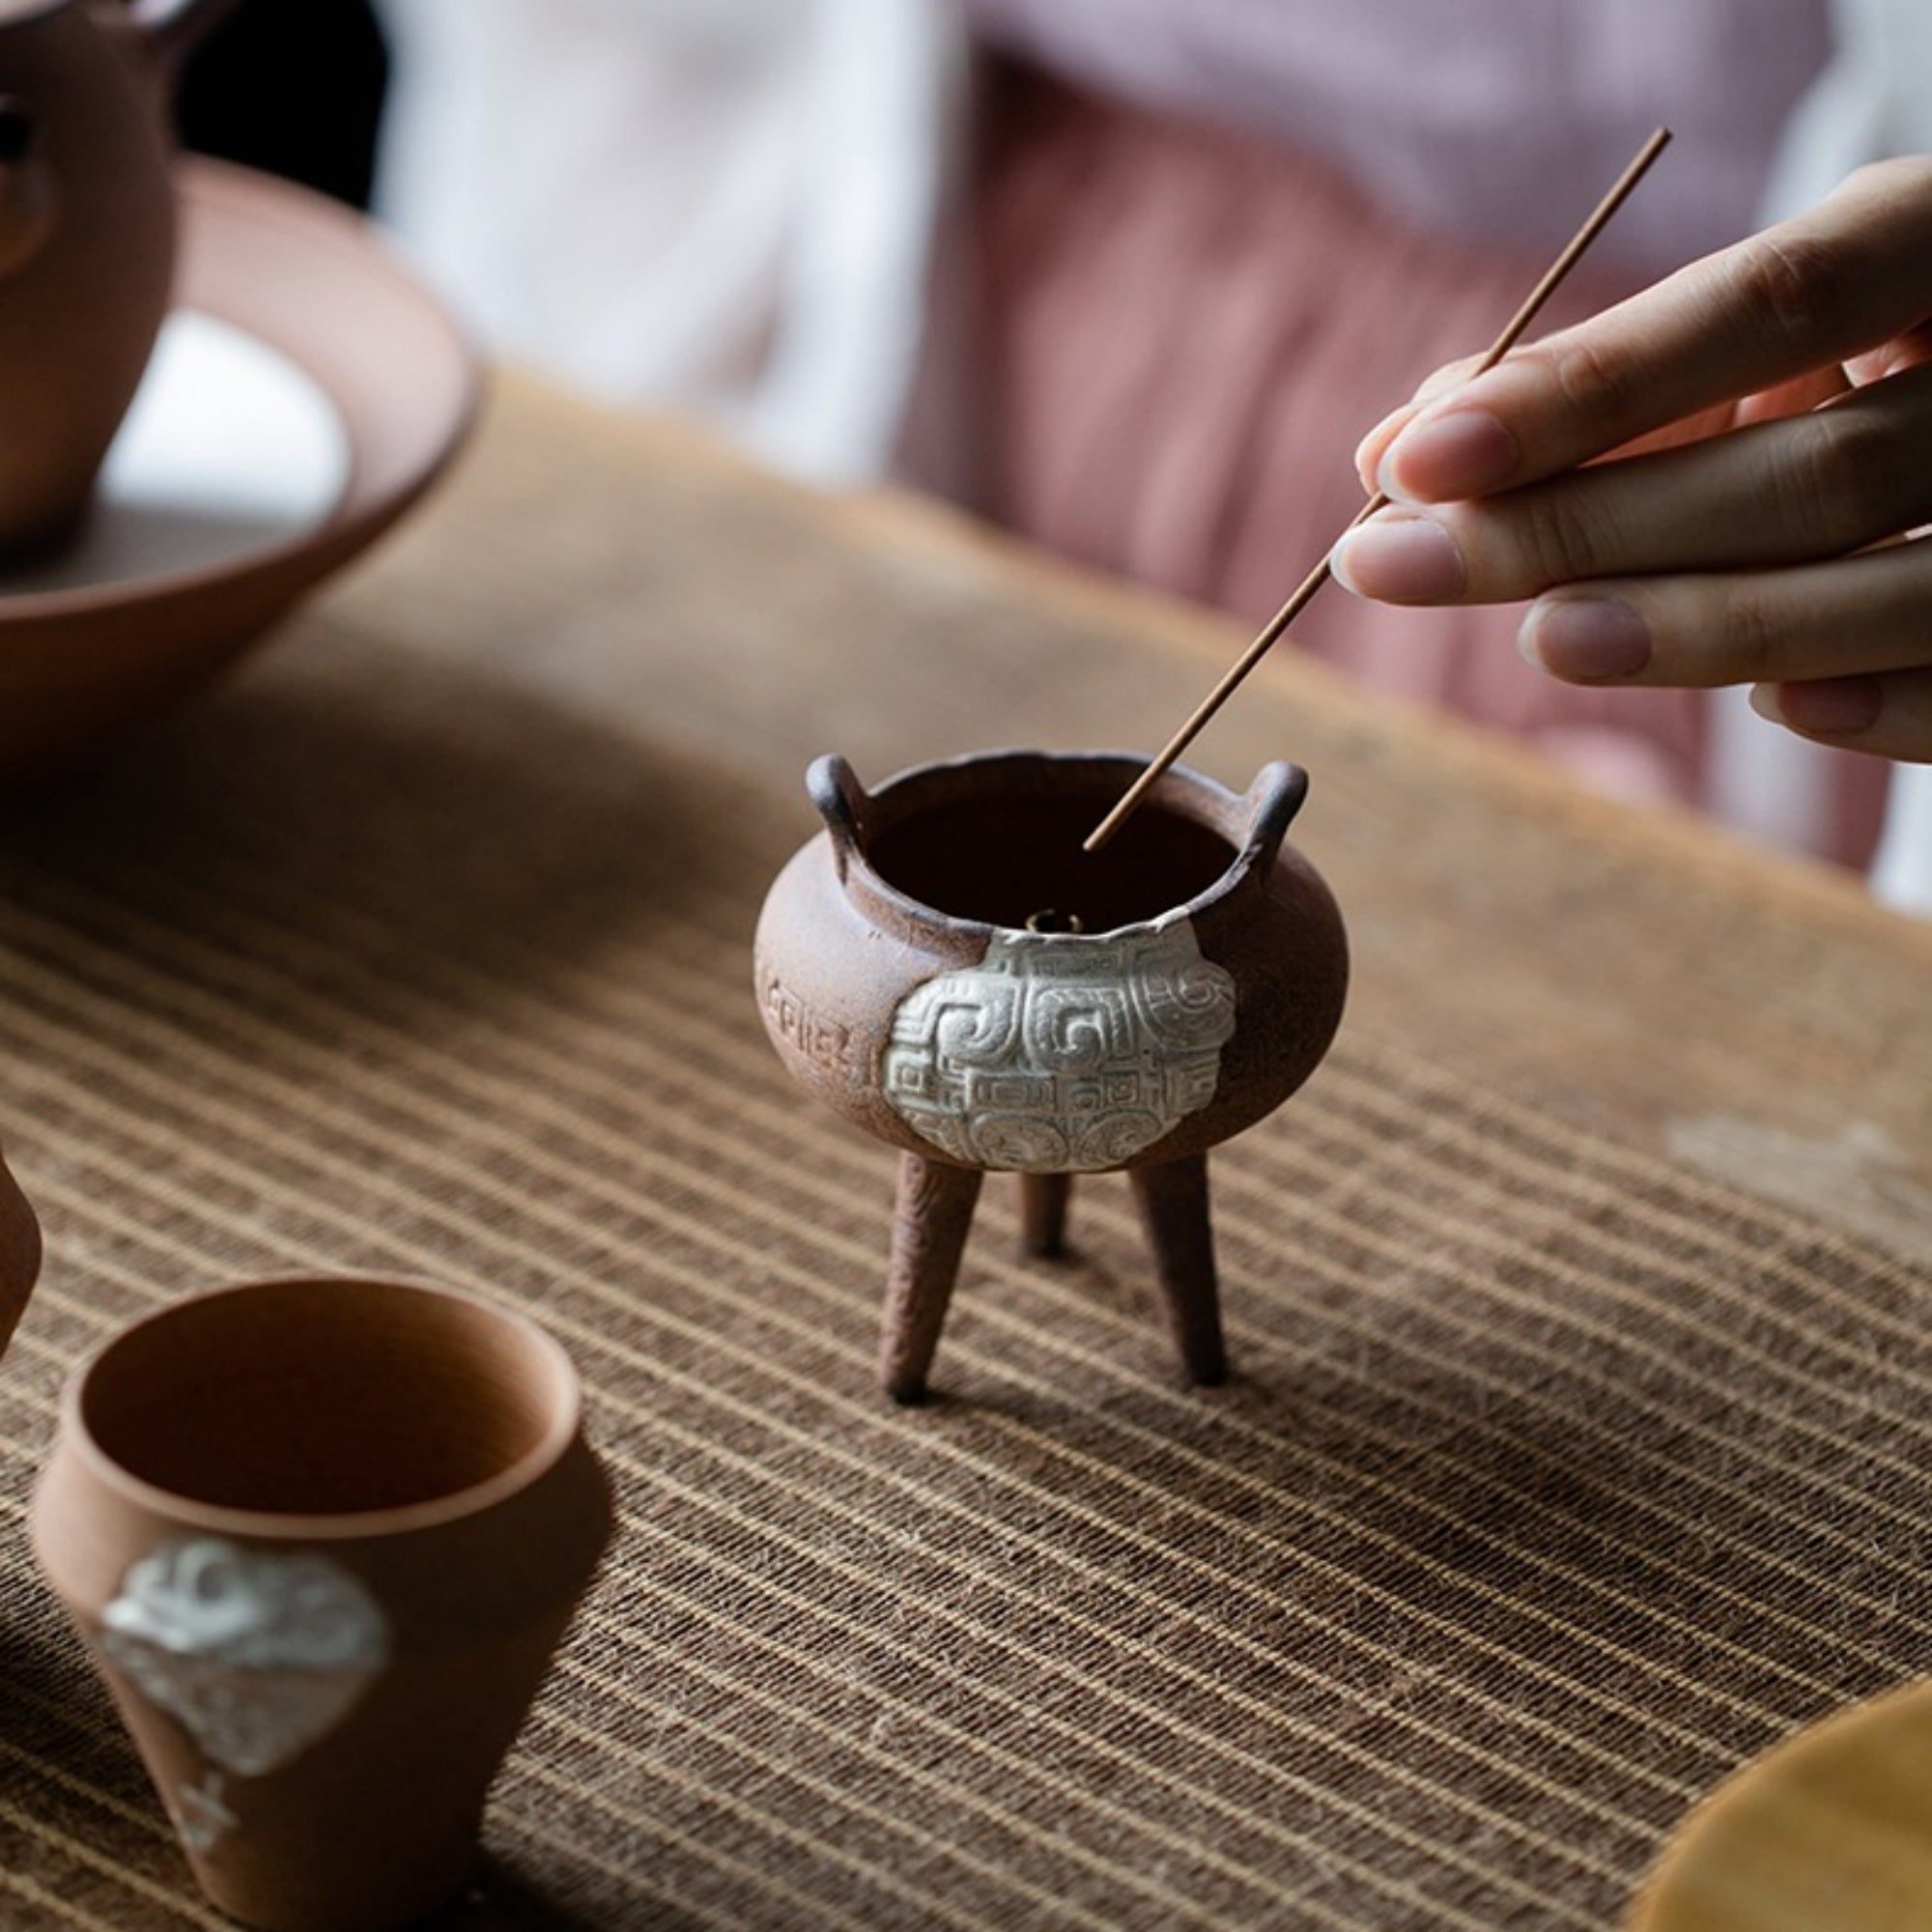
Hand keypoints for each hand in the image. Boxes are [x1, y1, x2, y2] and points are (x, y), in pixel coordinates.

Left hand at [1329, 157, 1931, 758]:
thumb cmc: (1860, 359)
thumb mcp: (1758, 339)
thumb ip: (1606, 389)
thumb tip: (1396, 457)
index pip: (1769, 305)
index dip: (1589, 388)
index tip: (1415, 461)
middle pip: (1813, 469)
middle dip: (1585, 529)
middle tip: (1399, 564)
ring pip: (1895, 586)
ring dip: (1702, 624)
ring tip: (1540, 639)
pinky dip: (1877, 706)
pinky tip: (1767, 706)